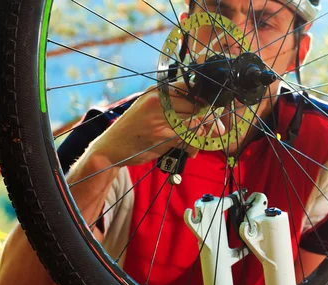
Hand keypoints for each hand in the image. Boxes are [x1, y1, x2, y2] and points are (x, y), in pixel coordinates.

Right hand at [88, 81, 223, 166]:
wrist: (110, 148)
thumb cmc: (135, 129)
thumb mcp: (150, 109)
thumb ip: (174, 106)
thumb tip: (206, 110)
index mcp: (157, 92)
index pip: (191, 88)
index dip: (206, 100)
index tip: (214, 110)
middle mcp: (158, 101)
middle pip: (197, 105)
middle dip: (210, 119)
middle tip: (217, 130)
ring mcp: (159, 118)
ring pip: (195, 122)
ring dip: (202, 135)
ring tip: (197, 144)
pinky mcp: (161, 136)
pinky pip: (187, 139)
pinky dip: (193, 147)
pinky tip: (190, 152)